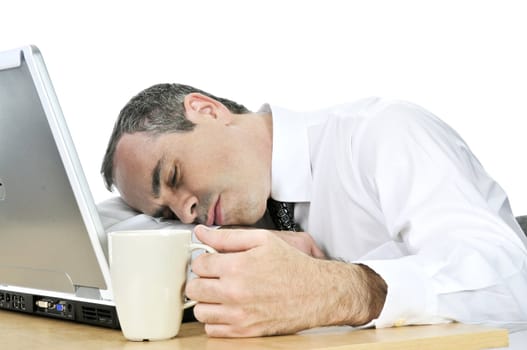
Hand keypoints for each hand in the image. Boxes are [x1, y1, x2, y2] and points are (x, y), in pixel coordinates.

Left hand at [186, 225, 385, 336]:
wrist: (317, 293)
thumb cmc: (292, 266)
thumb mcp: (263, 240)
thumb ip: (228, 236)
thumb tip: (201, 233)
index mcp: (237, 266)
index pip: (198, 264)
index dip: (204, 260)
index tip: (212, 261)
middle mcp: (234, 292)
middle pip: (194, 288)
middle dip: (202, 280)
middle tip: (215, 276)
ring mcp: (238, 314)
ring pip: (199, 311)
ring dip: (207, 301)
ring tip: (221, 292)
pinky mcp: (244, 331)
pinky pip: (212, 329)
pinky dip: (216, 319)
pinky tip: (228, 308)